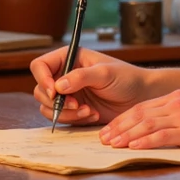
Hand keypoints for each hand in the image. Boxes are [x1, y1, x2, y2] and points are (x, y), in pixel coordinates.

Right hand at [30, 45, 151, 126]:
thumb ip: (81, 77)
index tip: (54, 92)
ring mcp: (68, 94)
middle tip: (77, 105)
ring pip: (47, 107)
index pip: (40, 66)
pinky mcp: (73, 110)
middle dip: (56, 101)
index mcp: (69, 59)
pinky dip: (74, 120)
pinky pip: (61, 118)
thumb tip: (58, 86)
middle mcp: (64, 75)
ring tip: (88, 111)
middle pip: (40, 90)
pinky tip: (92, 115)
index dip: (42, 79)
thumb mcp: (105, 73)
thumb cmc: (126, 78)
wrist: (139, 97)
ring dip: (66, 113)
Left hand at [101, 89, 179, 149]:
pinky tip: (134, 147)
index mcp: (174, 98)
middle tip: (103, 138)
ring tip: (112, 144)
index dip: (122, 119)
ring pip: (146, 125)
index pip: (141, 107)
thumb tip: (162, 122)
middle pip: (138, 115)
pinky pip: (162, 136)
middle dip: (118, 127)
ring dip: (126, 135)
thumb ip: (178, 111)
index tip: (109, 128)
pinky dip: (145, 142)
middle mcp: (174, 104)